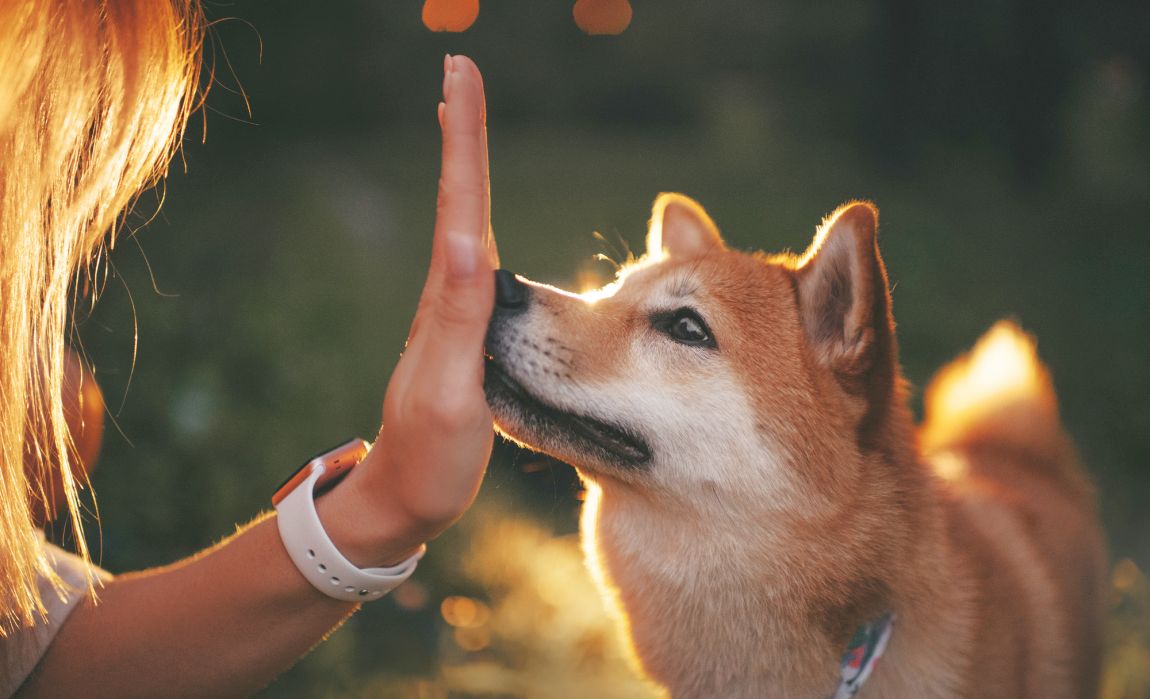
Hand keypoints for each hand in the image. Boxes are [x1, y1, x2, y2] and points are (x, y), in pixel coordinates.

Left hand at [318, 55, 497, 566]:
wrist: (402, 500)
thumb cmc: (431, 458)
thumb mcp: (452, 395)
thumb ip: (460, 320)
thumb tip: (470, 241)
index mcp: (449, 304)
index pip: (461, 209)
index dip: (464, 142)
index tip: (460, 79)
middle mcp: (447, 297)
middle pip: (459, 200)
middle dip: (462, 133)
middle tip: (461, 70)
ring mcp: (452, 314)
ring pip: (463, 223)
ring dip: (463, 165)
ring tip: (461, 116)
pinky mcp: (462, 334)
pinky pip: (471, 261)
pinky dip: (472, 218)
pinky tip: (474, 217)